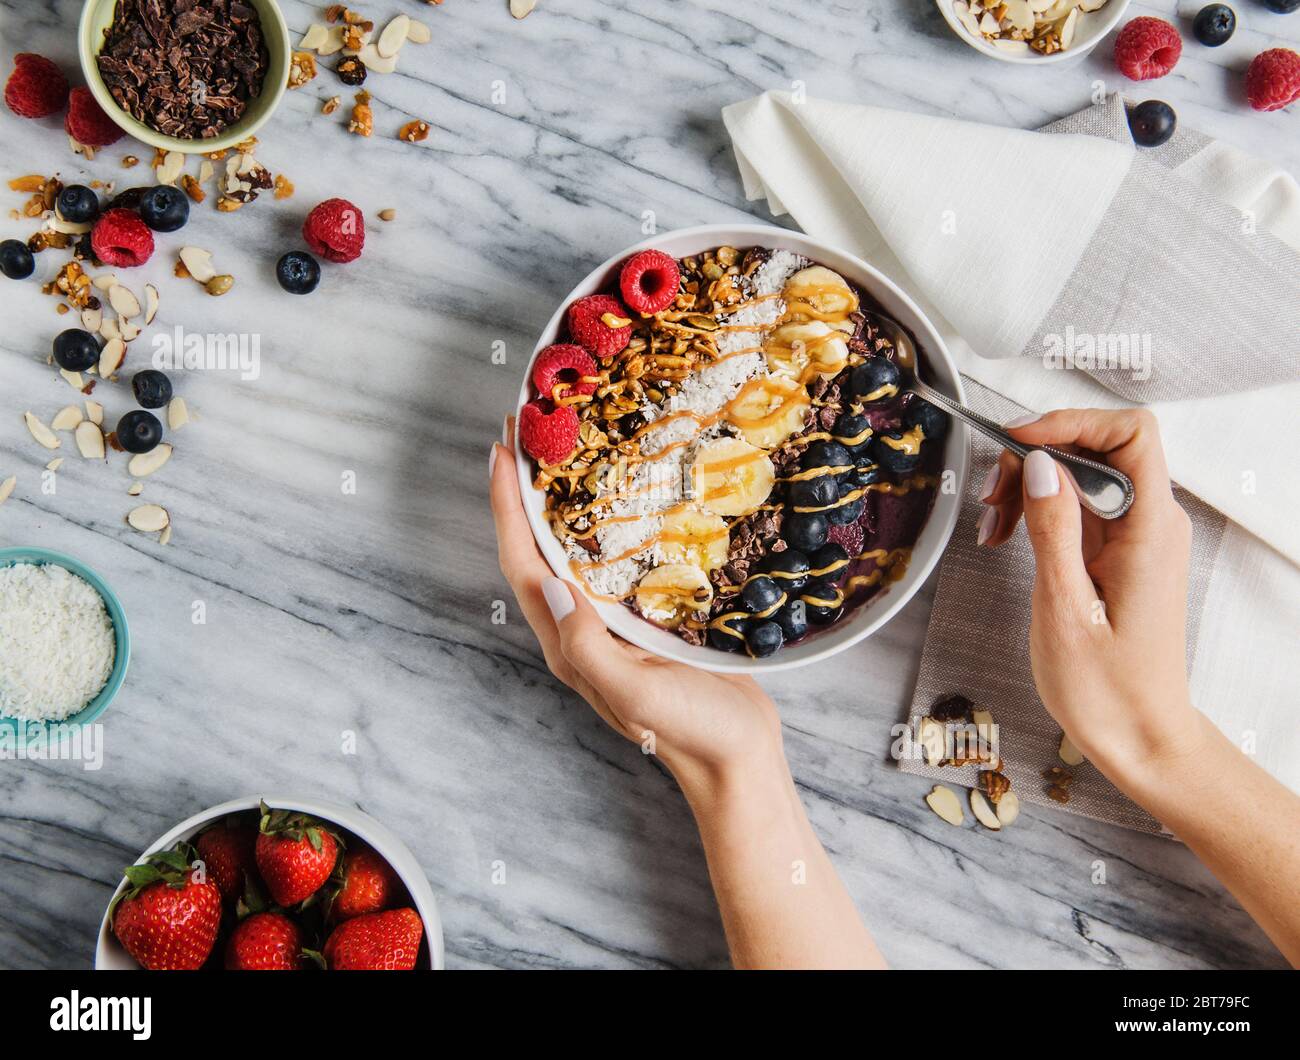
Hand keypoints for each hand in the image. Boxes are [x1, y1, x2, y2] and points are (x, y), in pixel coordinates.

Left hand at [489, 419, 783, 792]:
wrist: (739, 759)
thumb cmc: (692, 730)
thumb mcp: (636, 693)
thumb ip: (587, 645)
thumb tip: (550, 583)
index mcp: (568, 644)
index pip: (522, 563)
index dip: (506, 506)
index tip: (503, 451)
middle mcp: (579, 629)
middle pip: (536, 550)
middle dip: (524, 493)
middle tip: (528, 432)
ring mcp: (611, 624)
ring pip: (571, 552)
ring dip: (560, 503)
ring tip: (565, 452)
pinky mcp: (643, 620)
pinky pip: (611, 561)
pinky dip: (606, 522)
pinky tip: (623, 495)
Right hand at [977, 409, 1199, 776]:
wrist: (1141, 739)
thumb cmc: (1107, 691)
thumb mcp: (1064, 609)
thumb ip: (1053, 528)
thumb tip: (1038, 462)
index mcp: (1151, 531)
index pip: (1131, 433)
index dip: (1072, 422)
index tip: (1016, 443)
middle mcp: (1153, 524)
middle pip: (1098, 446)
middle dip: (1038, 455)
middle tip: (991, 500)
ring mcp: (1138, 536)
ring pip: (1083, 474)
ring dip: (1031, 485)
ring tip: (992, 526)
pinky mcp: (1121, 552)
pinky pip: (1080, 506)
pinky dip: (1040, 510)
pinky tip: (1008, 537)